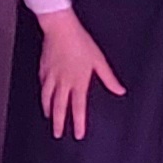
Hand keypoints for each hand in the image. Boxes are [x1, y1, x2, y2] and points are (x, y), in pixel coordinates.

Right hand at [36, 9, 125, 140]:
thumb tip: (120, 91)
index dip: (78, 123)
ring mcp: (51, 76)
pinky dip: (43, 94)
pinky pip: (42, 85)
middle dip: (58, 123)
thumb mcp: (99, 60)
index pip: (78, 108)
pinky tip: (43, 95)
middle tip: (57, 134)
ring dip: (48, 110)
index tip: (78, 135)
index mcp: (78, 82)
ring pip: (47, 98)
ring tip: (49, 117)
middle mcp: (63, 82)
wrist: (60, 28)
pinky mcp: (43, 68)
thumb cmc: (80, 42)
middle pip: (59, 107)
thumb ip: (109, 78)